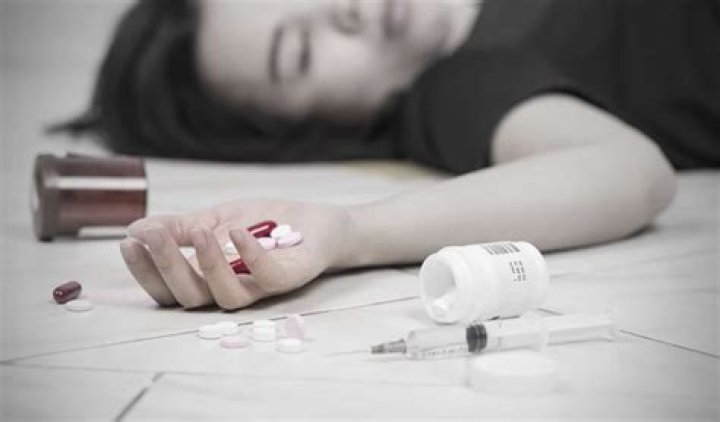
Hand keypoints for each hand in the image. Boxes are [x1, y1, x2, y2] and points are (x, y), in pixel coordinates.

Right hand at [119, 199, 354, 309]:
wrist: (321, 222)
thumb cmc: (267, 224)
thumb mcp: (218, 217)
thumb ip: (182, 226)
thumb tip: (136, 228)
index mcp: (208, 279)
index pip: (169, 287)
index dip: (145, 270)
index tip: (128, 241)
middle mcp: (231, 290)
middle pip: (190, 296)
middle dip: (166, 266)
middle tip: (151, 235)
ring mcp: (260, 288)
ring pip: (225, 296)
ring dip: (207, 264)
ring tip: (197, 231)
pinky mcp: (290, 279)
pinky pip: (267, 278)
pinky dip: (250, 257)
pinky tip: (237, 232)